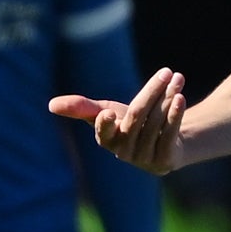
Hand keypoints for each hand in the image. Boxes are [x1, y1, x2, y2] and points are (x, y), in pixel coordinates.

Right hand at [53, 68, 187, 174]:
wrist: (166, 142)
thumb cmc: (130, 123)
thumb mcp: (106, 111)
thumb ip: (82, 107)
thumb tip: (51, 105)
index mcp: (107, 139)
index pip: (104, 132)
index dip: (104, 124)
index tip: (107, 113)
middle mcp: (123, 151)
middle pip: (136, 118)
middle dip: (151, 92)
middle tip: (166, 71)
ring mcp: (144, 158)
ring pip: (155, 124)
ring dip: (167, 98)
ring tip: (177, 78)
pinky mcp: (164, 160)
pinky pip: (169, 135)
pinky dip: (175, 115)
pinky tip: (180, 97)